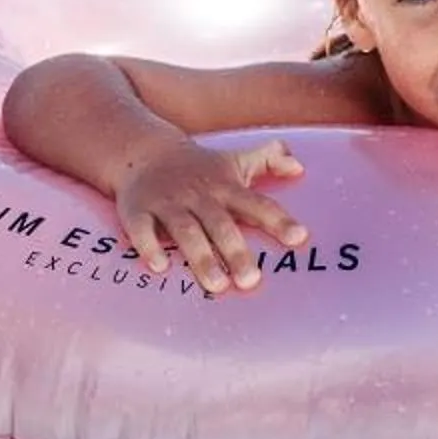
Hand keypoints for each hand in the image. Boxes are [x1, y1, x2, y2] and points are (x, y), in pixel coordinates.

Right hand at [115, 137, 307, 293]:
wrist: (144, 152)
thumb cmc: (200, 167)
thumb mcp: (236, 159)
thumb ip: (270, 160)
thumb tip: (300, 168)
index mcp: (225, 187)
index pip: (257, 204)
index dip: (278, 220)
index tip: (299, 238)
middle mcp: (198, 195)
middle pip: (220, 224)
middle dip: (236, 252)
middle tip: (250, 281)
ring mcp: (167, 202)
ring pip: (186, 231)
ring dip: (200, 257)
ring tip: (216, 286)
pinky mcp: (137, 210)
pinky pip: (142, 229)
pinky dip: (149, 247)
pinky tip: (160, 267)